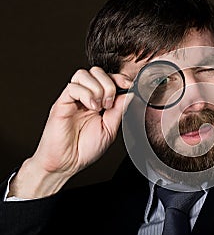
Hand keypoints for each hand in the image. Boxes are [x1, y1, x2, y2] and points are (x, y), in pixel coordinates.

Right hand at [10, 67, 132, 197]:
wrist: (67, 163)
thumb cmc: (85, 148)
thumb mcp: (110, 129)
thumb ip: (119, 110)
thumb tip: (131, 94)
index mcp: (99, 101)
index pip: (109, 78)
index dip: (120, 79)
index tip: (129, 86)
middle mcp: (85, 97)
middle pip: (97, 71)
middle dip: (109, 84)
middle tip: (109, 104)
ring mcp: (73, 99)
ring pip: (84, 74)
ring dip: (97, 89)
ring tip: (99, 107)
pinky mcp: (62, 103)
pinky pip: (73, 87)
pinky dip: (86, 94)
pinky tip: (91, 107)